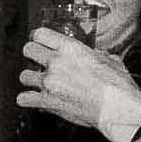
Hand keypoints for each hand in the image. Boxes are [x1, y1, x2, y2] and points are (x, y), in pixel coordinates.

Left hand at [20, 28, 140, 141]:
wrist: (117, 108)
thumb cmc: (116, 85)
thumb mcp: (108, 59)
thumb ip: (93, 55)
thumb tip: (92, 55)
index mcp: (70, 48)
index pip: (40, 34)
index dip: (38, 37)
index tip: (39, 41)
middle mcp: (56, 62)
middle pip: (28, 50)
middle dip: (32, 55)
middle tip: (38, 61)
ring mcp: (50, 82)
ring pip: (24, 75)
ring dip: (31, 79)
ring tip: (39, 83)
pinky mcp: (47, 102)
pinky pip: (24, 99)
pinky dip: (27, 100)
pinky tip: (33, 100)